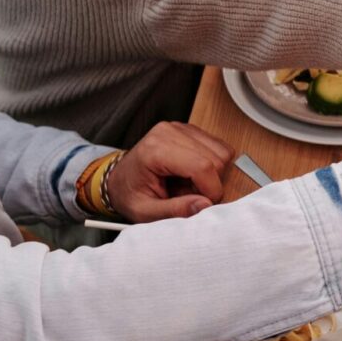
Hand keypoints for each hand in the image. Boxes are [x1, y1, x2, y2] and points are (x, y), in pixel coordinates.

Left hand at [106, 122, 234, 221]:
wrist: (119, 179)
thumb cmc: (129, 195)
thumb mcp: (145, 212)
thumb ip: (174, 211)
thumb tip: (205, 205)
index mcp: (155, 150)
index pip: (202, 166)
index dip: (211, 190)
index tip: (203, 204)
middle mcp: (169, 132)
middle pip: (216, 159)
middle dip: (210, 183)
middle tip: (189, 194)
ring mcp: (180, 128)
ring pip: (222, 152)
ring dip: (213, 174)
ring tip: (188, 183)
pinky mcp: (190, 130)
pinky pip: (219, 147)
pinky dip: (213, 164)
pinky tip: (192, 173)